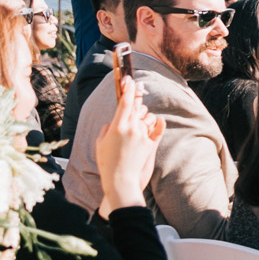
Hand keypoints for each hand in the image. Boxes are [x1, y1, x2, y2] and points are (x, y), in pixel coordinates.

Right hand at [96, 77, 162, 215]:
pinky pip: (157, 127)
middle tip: (133, 103)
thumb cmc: (107, 161)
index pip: (125, 101)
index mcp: (117, 126)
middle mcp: (132, 128)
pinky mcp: (151, 143)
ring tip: (135, 128)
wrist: (121, 179)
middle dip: (135, 102)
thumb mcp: (101, 142)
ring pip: (147, 116)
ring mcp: (143, 135)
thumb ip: (109, 126)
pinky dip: (157, 123)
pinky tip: (156, 122)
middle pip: (137, 106)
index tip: (130, 79)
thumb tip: (116, 120)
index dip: (128, 88)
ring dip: (143, 117)